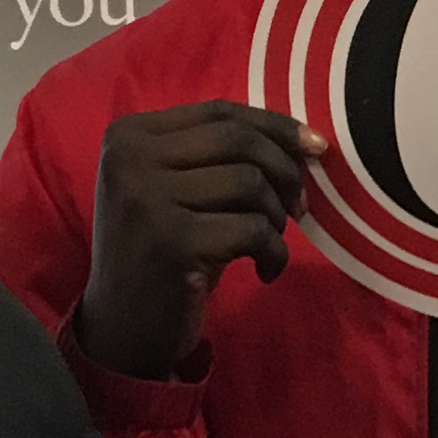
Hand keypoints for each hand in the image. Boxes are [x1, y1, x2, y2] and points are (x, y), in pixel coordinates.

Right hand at [72, 102, 324, 378]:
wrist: (122, 327)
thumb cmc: (160, 254)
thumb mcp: (175, 191)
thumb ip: (216, 156)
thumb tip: (303, 139)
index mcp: (129, 135)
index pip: (218, 111)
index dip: (274, 125)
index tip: (315, 146)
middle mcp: (130, 158)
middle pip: (237, 140)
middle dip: (283, 170)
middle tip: (299, 207)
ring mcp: (147, 198)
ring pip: (249, 182)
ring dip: (275, 216)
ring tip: (268, 243)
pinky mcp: (172, 241)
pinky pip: (252, 230)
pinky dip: (274, 252)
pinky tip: (265, 272)